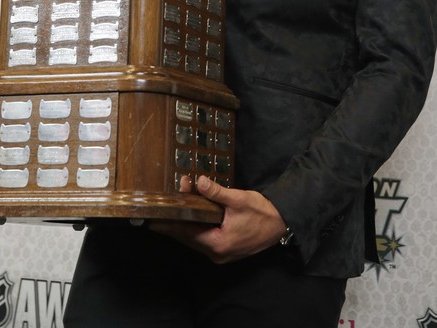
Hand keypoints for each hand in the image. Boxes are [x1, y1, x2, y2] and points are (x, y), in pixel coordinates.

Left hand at [151, 175, 286, 263]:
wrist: (282, 223)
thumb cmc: (261, 212)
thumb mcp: (238, 199)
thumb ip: (216, 192)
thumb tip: (197, 182)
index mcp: (217, 244)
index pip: (186, 234)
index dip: (170, 226)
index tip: (153, 221)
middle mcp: (217, 253)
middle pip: (189, 238)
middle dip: (176, 223)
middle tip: (160, 212)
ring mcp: (222, 254)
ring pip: (196, 239)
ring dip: (186, 224)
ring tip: (173, 211)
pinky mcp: (227, 249)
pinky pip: (205, 239)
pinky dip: (197, 228)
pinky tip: (192, 217)